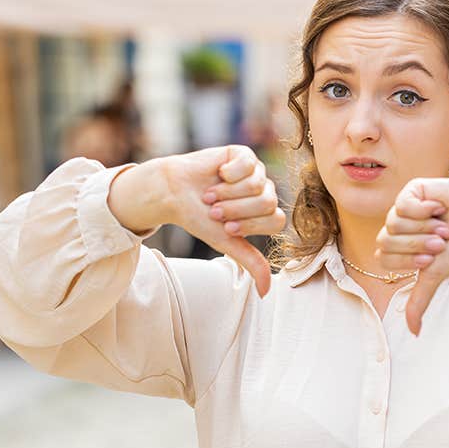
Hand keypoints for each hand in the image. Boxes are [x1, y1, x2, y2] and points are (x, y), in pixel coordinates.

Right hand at [111, 145, 285, 296]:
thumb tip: (266, 292)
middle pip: (268, 203)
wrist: (173, 193)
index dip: (250, 225)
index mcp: (265, 214)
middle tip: (214, 210)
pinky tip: (217, 174)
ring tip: (210, 194)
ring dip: (227, 193)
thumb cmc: (199, 217)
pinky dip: (227, 174)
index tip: (226, 227)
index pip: (275, 221)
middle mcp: (264, 191)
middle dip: (236, 210)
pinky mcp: (244, 155)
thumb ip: (250, 263)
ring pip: (257, 185)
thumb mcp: (226, 242)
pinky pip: (248, 165)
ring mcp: (256, 172)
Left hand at [376, 178, 448, 334]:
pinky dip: (424, 210)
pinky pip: (402, 204)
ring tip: (444, 226)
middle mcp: (397, 228)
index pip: (383, 258)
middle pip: (386, 240)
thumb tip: (414, 332)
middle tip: (441, 241)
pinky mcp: (411, 191)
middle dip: (417, 244)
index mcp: (399, 248)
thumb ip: (420, 299)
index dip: (408, 260)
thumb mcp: (436, 274)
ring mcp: (402, 208)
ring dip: (424, 228)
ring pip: (393, 223)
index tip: (433, 258)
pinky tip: (438, 208)